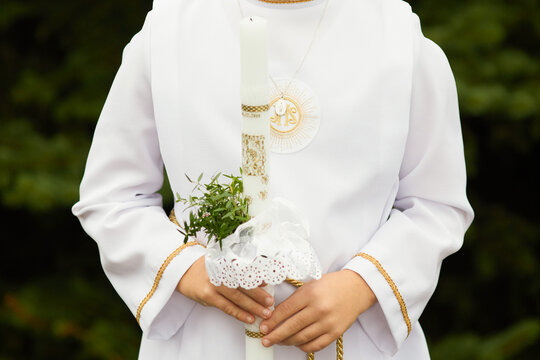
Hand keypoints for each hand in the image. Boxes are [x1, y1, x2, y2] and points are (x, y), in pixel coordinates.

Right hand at [177, 256, 273, 323]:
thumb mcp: (221, 262)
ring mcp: (213, 283)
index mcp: (226, 260)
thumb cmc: (206, 268)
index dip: (258, 276)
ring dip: (252, 306)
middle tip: (271, 302)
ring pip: (237, 297)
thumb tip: (261, 281)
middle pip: (243, 284)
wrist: (182, 272)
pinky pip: (227, 307)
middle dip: (259, 294)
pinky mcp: (207, 295)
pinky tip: (249, 318)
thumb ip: (238, 269)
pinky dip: (239, 313)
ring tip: (265, 313)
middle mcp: (220, 270)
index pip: (245, 269)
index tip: (270, 283)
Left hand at [259, 270, 375, 352]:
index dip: (272, 321)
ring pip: (302, 338)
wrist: (357, 287)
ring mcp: (328, 322)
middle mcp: (319, 308)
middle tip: (265, 340)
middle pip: (291, 326)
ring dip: (287, 341)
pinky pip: (315, 345)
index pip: (285, 310)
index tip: (263, 327)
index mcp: (310, 293)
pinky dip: (303, 346)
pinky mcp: (336, 332)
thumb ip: (295, 299)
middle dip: (275, 335)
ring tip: (278, 341)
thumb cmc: (331, 284)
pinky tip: (296, 343)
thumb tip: (275, 314)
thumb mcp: (310, 284)